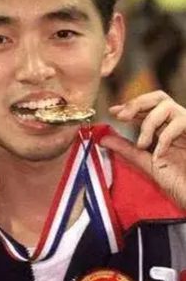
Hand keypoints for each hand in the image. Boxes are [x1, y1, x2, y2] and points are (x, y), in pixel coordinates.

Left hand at [100, 91, 185, 206]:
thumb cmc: (180, 183)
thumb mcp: (147, 164)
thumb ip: (127, 150)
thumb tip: (102, 139)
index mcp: (165, 129)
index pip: (146, 108)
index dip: (129, 106)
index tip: (112, 111)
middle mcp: (178, 124)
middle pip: (158, 97)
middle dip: (136, 103)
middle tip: (121, 116)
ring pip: (167, 106)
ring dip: (149, 123)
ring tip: (142, 145)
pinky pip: (181, 122)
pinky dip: (165, 138)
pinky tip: (158, 155)